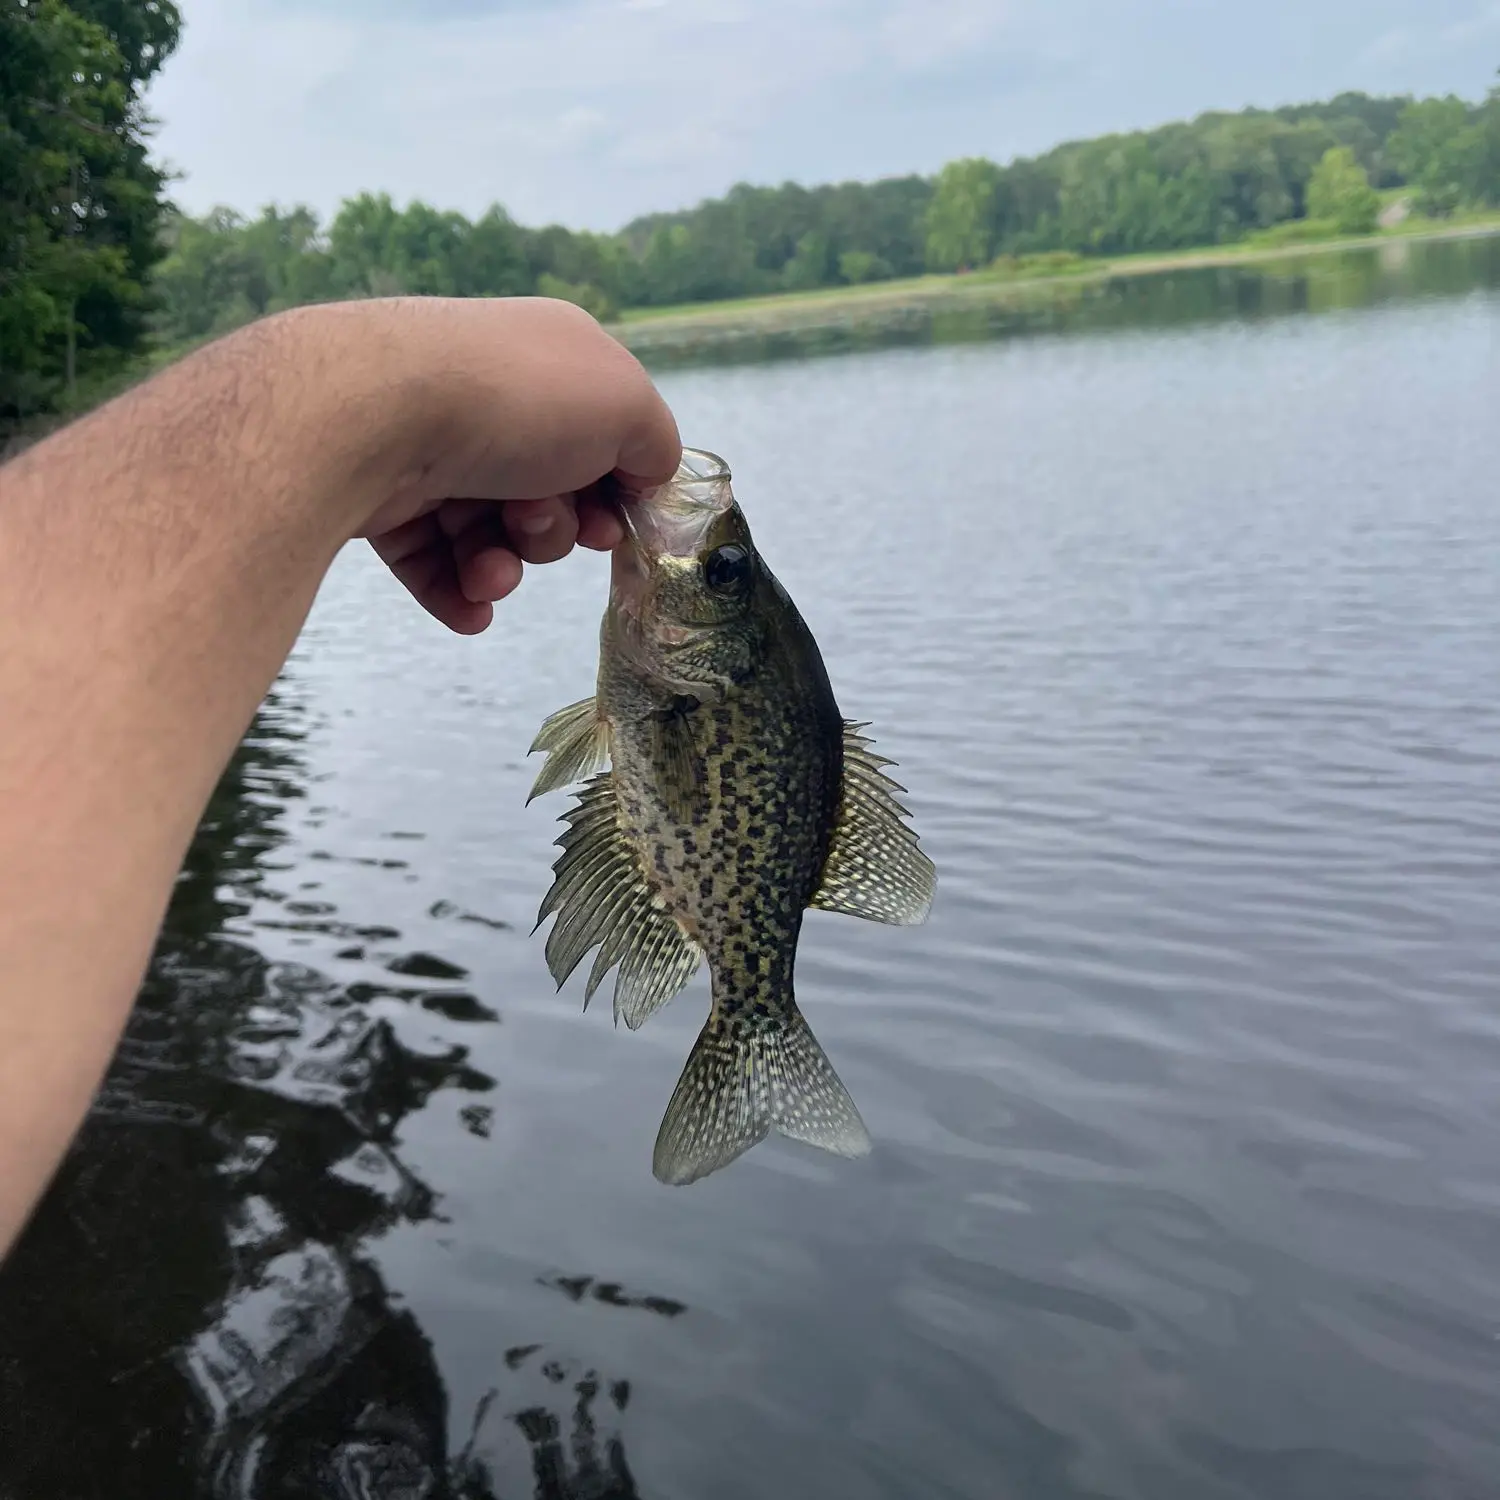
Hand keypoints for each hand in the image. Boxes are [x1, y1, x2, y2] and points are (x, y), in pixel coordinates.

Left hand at [300, 296, 680, 633]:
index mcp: (550, 360)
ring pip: (491, 535)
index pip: (600, 436)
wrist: (374, 412)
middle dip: (554, 529)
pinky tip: (470, 608)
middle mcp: (490, 397)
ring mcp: (432, 445)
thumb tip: (649, 477)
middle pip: (548, 493)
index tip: (613, 522)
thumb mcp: (626, 407)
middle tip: (534, 522)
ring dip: (503, 567)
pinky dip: (457, 591)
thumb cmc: (515, 401)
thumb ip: (657, 444)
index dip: (615, 491)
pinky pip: (434, 562)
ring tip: (487, 569)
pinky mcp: (383, 496)